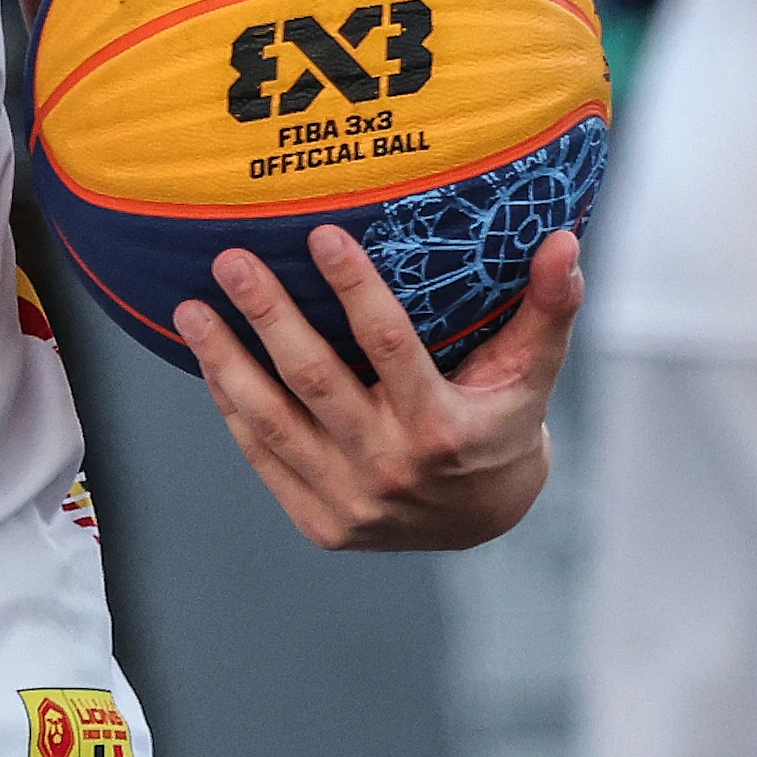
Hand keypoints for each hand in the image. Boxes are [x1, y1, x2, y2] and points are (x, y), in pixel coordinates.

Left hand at [174, 223, 581, 550]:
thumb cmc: (502, 421)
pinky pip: (263, 456)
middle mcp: (391, 469)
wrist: (482, 520)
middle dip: (268, 316)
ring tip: (190, 308)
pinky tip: (208, 361)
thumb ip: (548, 309)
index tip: (322, 234)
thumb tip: (566, 243)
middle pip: (316, 380)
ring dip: (226, 361)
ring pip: (273, 421)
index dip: (355, 289)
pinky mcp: (320, 523)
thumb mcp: (533, 372)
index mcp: (442, 430)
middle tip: (231, 259)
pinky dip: (232, 407)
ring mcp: (350, 501)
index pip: (390, 347)